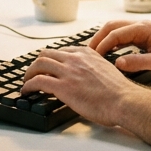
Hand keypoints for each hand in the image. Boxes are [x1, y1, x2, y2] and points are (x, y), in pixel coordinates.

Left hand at [22, 47, 138, 127]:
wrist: (123, 100)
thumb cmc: (119, 91)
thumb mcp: (105, 69)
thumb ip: (91, 68)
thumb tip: (84, 77)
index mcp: (86, 53)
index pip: (61, 51)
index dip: (51, 59)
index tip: (47, 66)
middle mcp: (75, 58)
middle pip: (46, 54)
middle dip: (37, 63)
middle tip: (33, 72)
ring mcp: (68, 71)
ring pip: (39, 64)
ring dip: (29, 73)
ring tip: (26, 81)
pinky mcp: (63, 86)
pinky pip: (38, 81)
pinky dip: (28, 85)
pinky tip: (27, 91)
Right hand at [88, 20, 150, 78]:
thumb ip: (137, 63)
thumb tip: (117, 64)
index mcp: (143, 28)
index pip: (115, 33)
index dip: (102, 45)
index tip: (93, 56)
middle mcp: (142, 25)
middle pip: (112, 26)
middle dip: (98, 38)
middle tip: (88, 52)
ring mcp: (143, 29)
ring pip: (117, 29)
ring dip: (105, 38)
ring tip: (95, 52)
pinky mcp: (145, 35)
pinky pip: (124, 34)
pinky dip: (114, 41)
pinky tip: (110, 52)